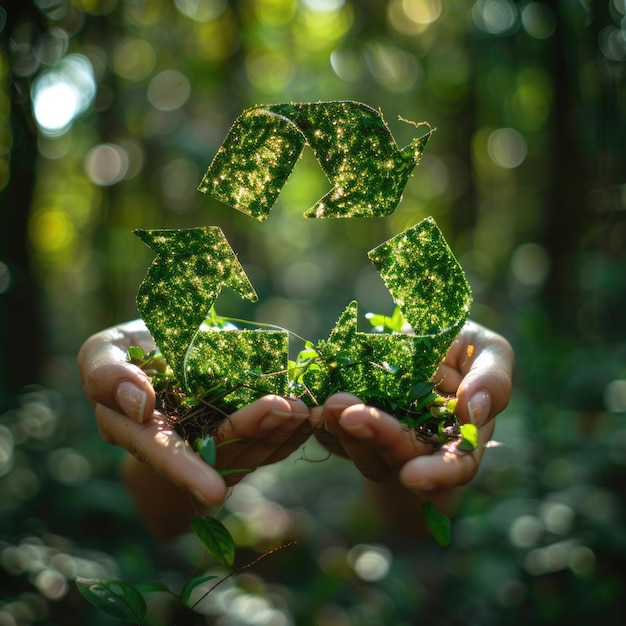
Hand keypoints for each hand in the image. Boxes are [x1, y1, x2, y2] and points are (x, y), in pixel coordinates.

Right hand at [78, 320, 310, 533]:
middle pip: (218, 447)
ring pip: (248, 444)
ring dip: (280, 427)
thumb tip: (141, 406)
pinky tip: (309, 415)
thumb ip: (109, 377)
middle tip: (287, 410)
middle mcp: (182, 445)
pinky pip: (265, 438)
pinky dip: (288, 427)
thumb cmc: (126, 354)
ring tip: (305, 406)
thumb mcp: (102, 355)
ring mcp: (214, 441)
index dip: (184, 472)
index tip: (213, 493)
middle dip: (253, 429)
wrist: (160, 351)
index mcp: (140, 432)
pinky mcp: (240, 435)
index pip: (160, 454)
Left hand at [309, 321, 513, 530]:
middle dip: (377, 438)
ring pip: (363, 450)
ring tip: (332, 402)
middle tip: (351, 415)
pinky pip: (334, 432)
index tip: (412, 478)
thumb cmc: (463, 347)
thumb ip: (492, 381)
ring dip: (344, 430)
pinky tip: (313, 407)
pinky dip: (323, 422)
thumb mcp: (487, 352)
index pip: (455, 467)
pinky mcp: (351, 426)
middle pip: (400, 457)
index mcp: (461, 439)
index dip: (436, 476)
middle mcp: (420, 447)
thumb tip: (473, 412)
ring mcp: (382, 439)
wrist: (422, 333)